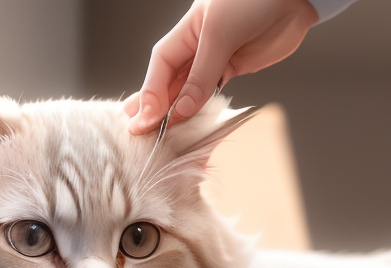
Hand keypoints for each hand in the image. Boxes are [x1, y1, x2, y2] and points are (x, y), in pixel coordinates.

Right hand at [125, 0, 318, 134]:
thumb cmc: (253, 2)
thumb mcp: (221, 34)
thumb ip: (203, 73)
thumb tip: (183, 109)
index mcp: (187, 31)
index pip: (161, 65)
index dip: (150, 93)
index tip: (144, 119)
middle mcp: (197, 46)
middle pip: (169, 79)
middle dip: (154, 105)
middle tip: (136, 130)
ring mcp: (215, 59)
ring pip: (188, 89)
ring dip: (173, 111)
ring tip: (155, 132)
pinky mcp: (233, 69)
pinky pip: (210, 92)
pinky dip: (199, 108)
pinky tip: (187, 122)